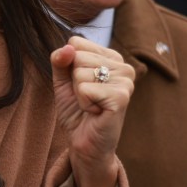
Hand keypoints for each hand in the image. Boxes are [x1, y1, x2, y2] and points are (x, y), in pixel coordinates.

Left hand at [50, 36, 133, 186]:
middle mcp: (123, 66)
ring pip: (80, 72)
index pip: (76, 42)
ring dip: (78, 94)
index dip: (68, 66)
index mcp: (111, 57)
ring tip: (92, 106)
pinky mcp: (122, 97)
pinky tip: (96, 113)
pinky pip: (85, 89)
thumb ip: (60, 60)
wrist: (85, 143)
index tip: (81, 85)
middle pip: (77, 56)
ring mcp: (126, 81)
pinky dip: (83, 104)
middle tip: (87, 99)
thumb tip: (68, 48)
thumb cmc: (77, 111)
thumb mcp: (62, 81)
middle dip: (73, 81)